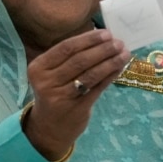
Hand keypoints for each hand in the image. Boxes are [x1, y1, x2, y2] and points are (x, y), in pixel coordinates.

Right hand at [23, 29, 129, 160]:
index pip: (66, 48)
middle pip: (79, 60)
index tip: (106, 33)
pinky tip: (119, 68)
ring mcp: (61, 97)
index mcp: (38, 68)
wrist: (48, 128)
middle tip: (118, 42)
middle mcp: (47, 82)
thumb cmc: (53, 92)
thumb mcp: (51, 74)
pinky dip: (110, 76)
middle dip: (102, 49)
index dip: (88, 39)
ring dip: (110, 62)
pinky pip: (97, 88)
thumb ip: (69, 58)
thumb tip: (101, 38)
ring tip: (124, 53)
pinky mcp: (76, 109)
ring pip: (90, 74)